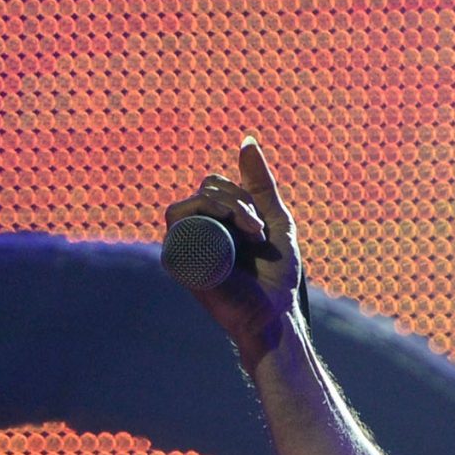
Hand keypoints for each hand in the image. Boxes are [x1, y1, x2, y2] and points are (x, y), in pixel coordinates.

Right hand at [163, 136, 304, 360]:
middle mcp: (199, 229)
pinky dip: (204, 220)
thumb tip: (247, 140)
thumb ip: (260, 183)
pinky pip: (177, 226)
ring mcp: (187, 245)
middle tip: (258, 232)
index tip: (262, 225)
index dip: (239, 194)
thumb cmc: (276, 276)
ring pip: (191, 205)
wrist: (274, 315)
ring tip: (251, 236)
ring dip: (226, 210)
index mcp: (217, 220)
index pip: (215, 184)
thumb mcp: (275, 221)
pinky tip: (230, 237)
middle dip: (237, 202)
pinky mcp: (180, 261)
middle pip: (206, 191)